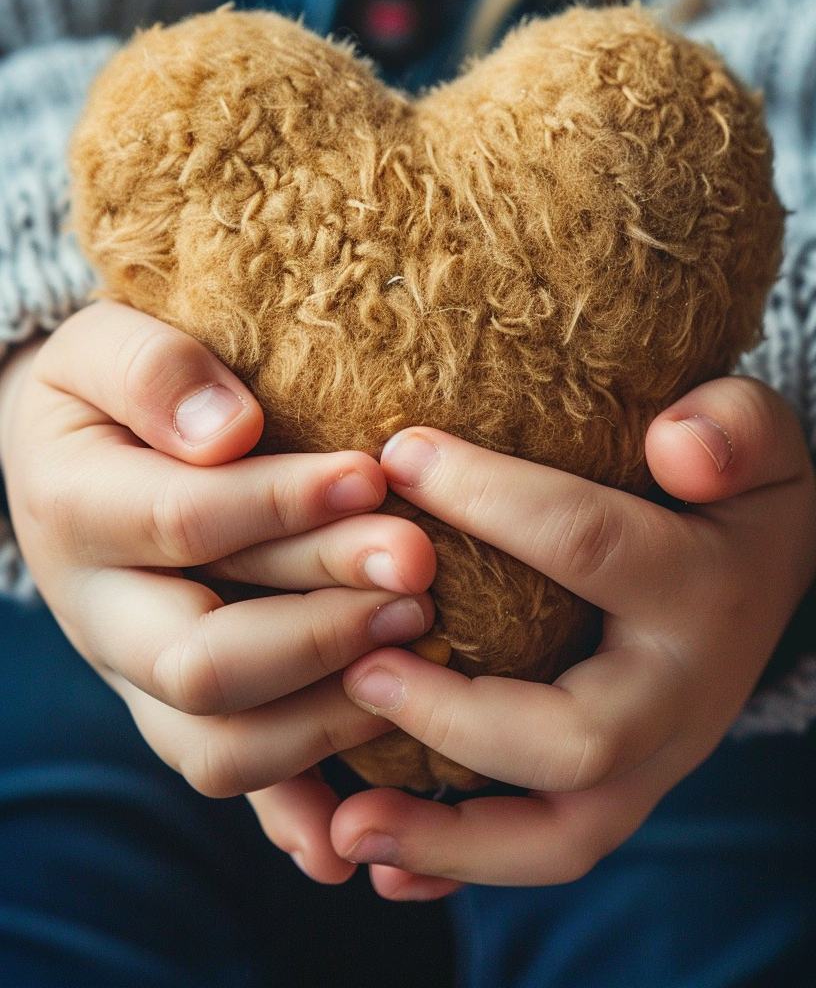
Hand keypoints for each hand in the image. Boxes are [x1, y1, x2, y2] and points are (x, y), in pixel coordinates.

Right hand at [0, 302, 434, 812]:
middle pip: (203, 661)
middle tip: (420, 572)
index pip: (182, 524)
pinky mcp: (180, 713)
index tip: (373, 473)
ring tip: (424, 642)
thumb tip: (227, 431)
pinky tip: (357, 836)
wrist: (70, 455)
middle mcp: (100, 616)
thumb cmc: (105, 388)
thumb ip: (153, 371)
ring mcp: (139, 678)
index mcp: (74, 512)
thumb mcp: (102, 345)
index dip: (280, 506)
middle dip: (321, 621)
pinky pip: (233, 785)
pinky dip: (295, 816)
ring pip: (219, 747)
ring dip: (329, 712)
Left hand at [251, 377, 815, 893]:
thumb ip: (731, 429)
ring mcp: (649, 762)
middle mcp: (679, 698)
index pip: (588, 545)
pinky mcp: (616, 793)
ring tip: (346, 825)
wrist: (764, 577)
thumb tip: (676, 447)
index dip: (488, 498)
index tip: (397, 455)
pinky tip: (379, 867)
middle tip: (359, 671)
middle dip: (459, 715)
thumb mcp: (752, 437)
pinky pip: (542, 851)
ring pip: (558, 836)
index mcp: (703, 592)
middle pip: (577, 738)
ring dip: (447, 838)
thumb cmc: (733, 490)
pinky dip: (459, 866)